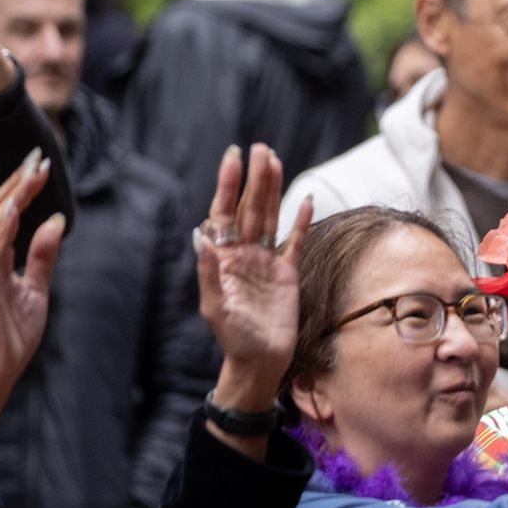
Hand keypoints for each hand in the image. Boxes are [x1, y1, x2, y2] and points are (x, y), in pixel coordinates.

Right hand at [0, 150, 62, 391]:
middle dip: (18, 182)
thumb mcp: (37, 288)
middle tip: (38, 156)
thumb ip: (42, 256)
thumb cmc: (14, 333)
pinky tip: (12, 207)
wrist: (0, 369)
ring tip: (30, 171)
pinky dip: (1, 227)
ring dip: (13, 196)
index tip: (41, 164)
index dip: (23, 188)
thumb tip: (54, 222)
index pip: (6, 214)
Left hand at [195, 145, 310, 410]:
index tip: (233, 157)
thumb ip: (208, 270)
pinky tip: (307, 200)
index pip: (224, 213)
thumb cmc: (232, 337)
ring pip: (270, 216)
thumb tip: (200, 234)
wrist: (259, 361)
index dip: (228, 185)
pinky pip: (295, 241)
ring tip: (275, 160)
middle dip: (254, 178)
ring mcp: (266, 260)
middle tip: (259, 147)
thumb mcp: (214, 305)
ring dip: (273, 189)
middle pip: (249, 207)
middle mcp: (244, 253)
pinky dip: (302, 221)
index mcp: (223, 257)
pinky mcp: (288, 272)